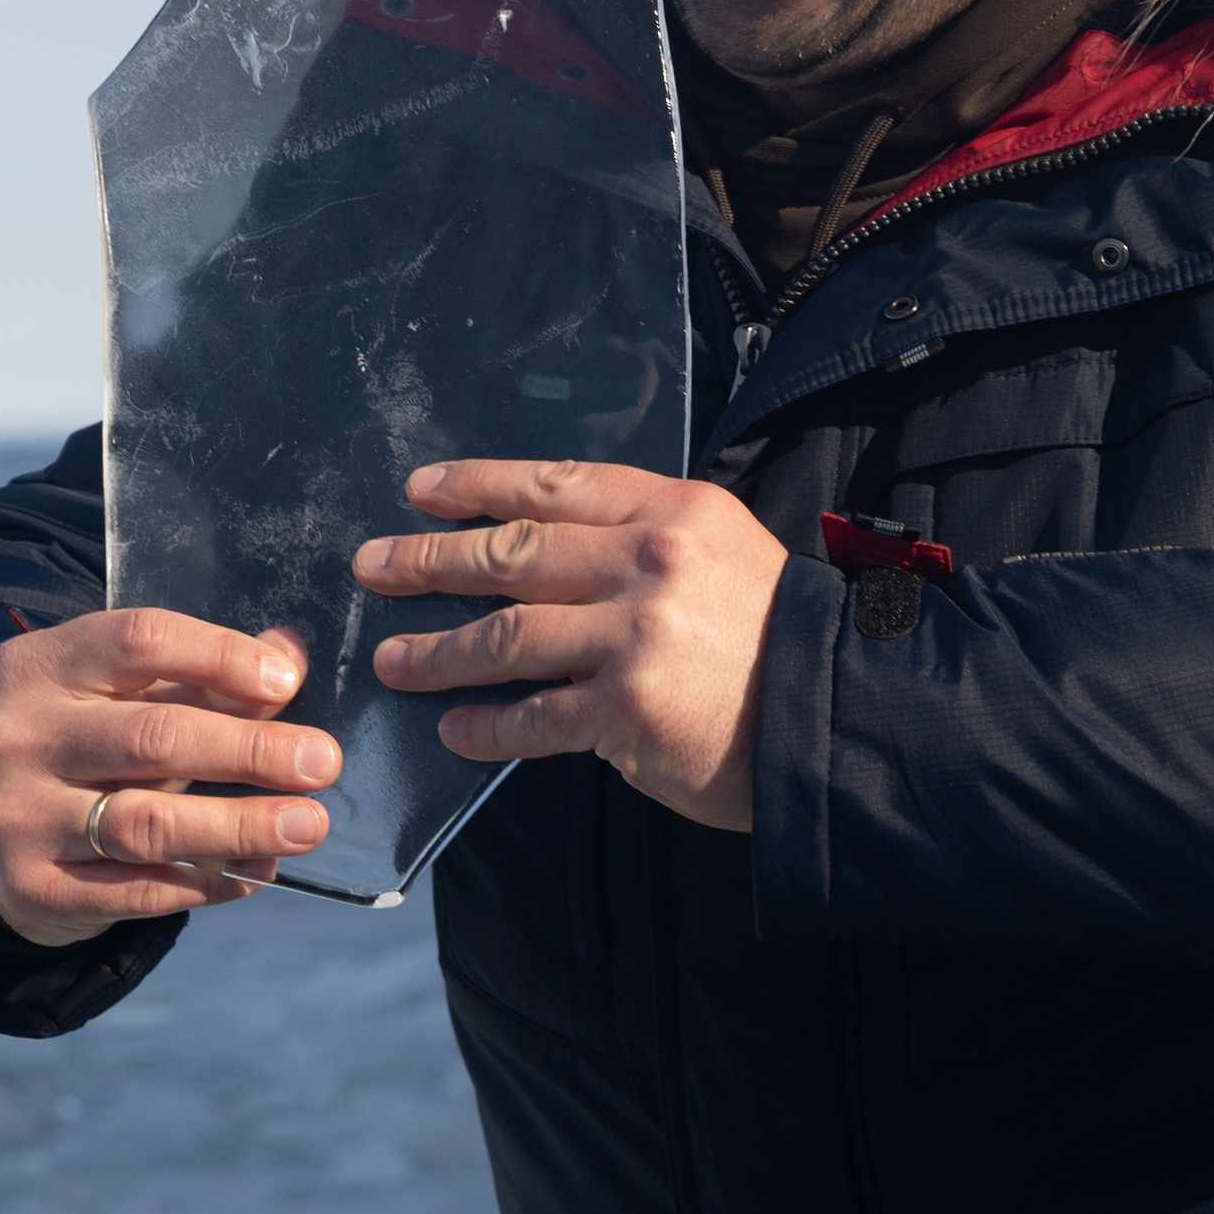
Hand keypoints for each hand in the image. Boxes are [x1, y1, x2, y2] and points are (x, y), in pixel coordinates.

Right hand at [0, 608, 340, 947]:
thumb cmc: (81, 738)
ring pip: (147, 823)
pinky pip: (137, 890)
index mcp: (38, 665)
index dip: (220, 656)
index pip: (140, 642)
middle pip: (153, 738)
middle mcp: (19, 737)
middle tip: (322, 762)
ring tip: (308, 825)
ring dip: (240, 825)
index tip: (287, 683)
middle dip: (250, 751)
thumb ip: (201, 676)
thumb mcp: (120, 694)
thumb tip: (288, 660)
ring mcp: (18, 818)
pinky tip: (256, 871)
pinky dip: (206, 882)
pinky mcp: (33, 889)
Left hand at [357, 462, 788, 833]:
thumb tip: (554, 552)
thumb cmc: (780, 634)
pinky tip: (455, 728)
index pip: (554, 485)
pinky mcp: (626, 711)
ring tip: (393, 660)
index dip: (479, 485)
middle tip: (373, 566)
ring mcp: (634, 636)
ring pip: (508, 634)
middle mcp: (648, 561)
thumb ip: (647, 541)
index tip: (422, 490)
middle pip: (513, 551)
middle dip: (431, 558)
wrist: (840, 711)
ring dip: (438, 649)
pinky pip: (533, 716)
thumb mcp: (722, 550)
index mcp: (672, 510)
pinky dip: (485, 723)